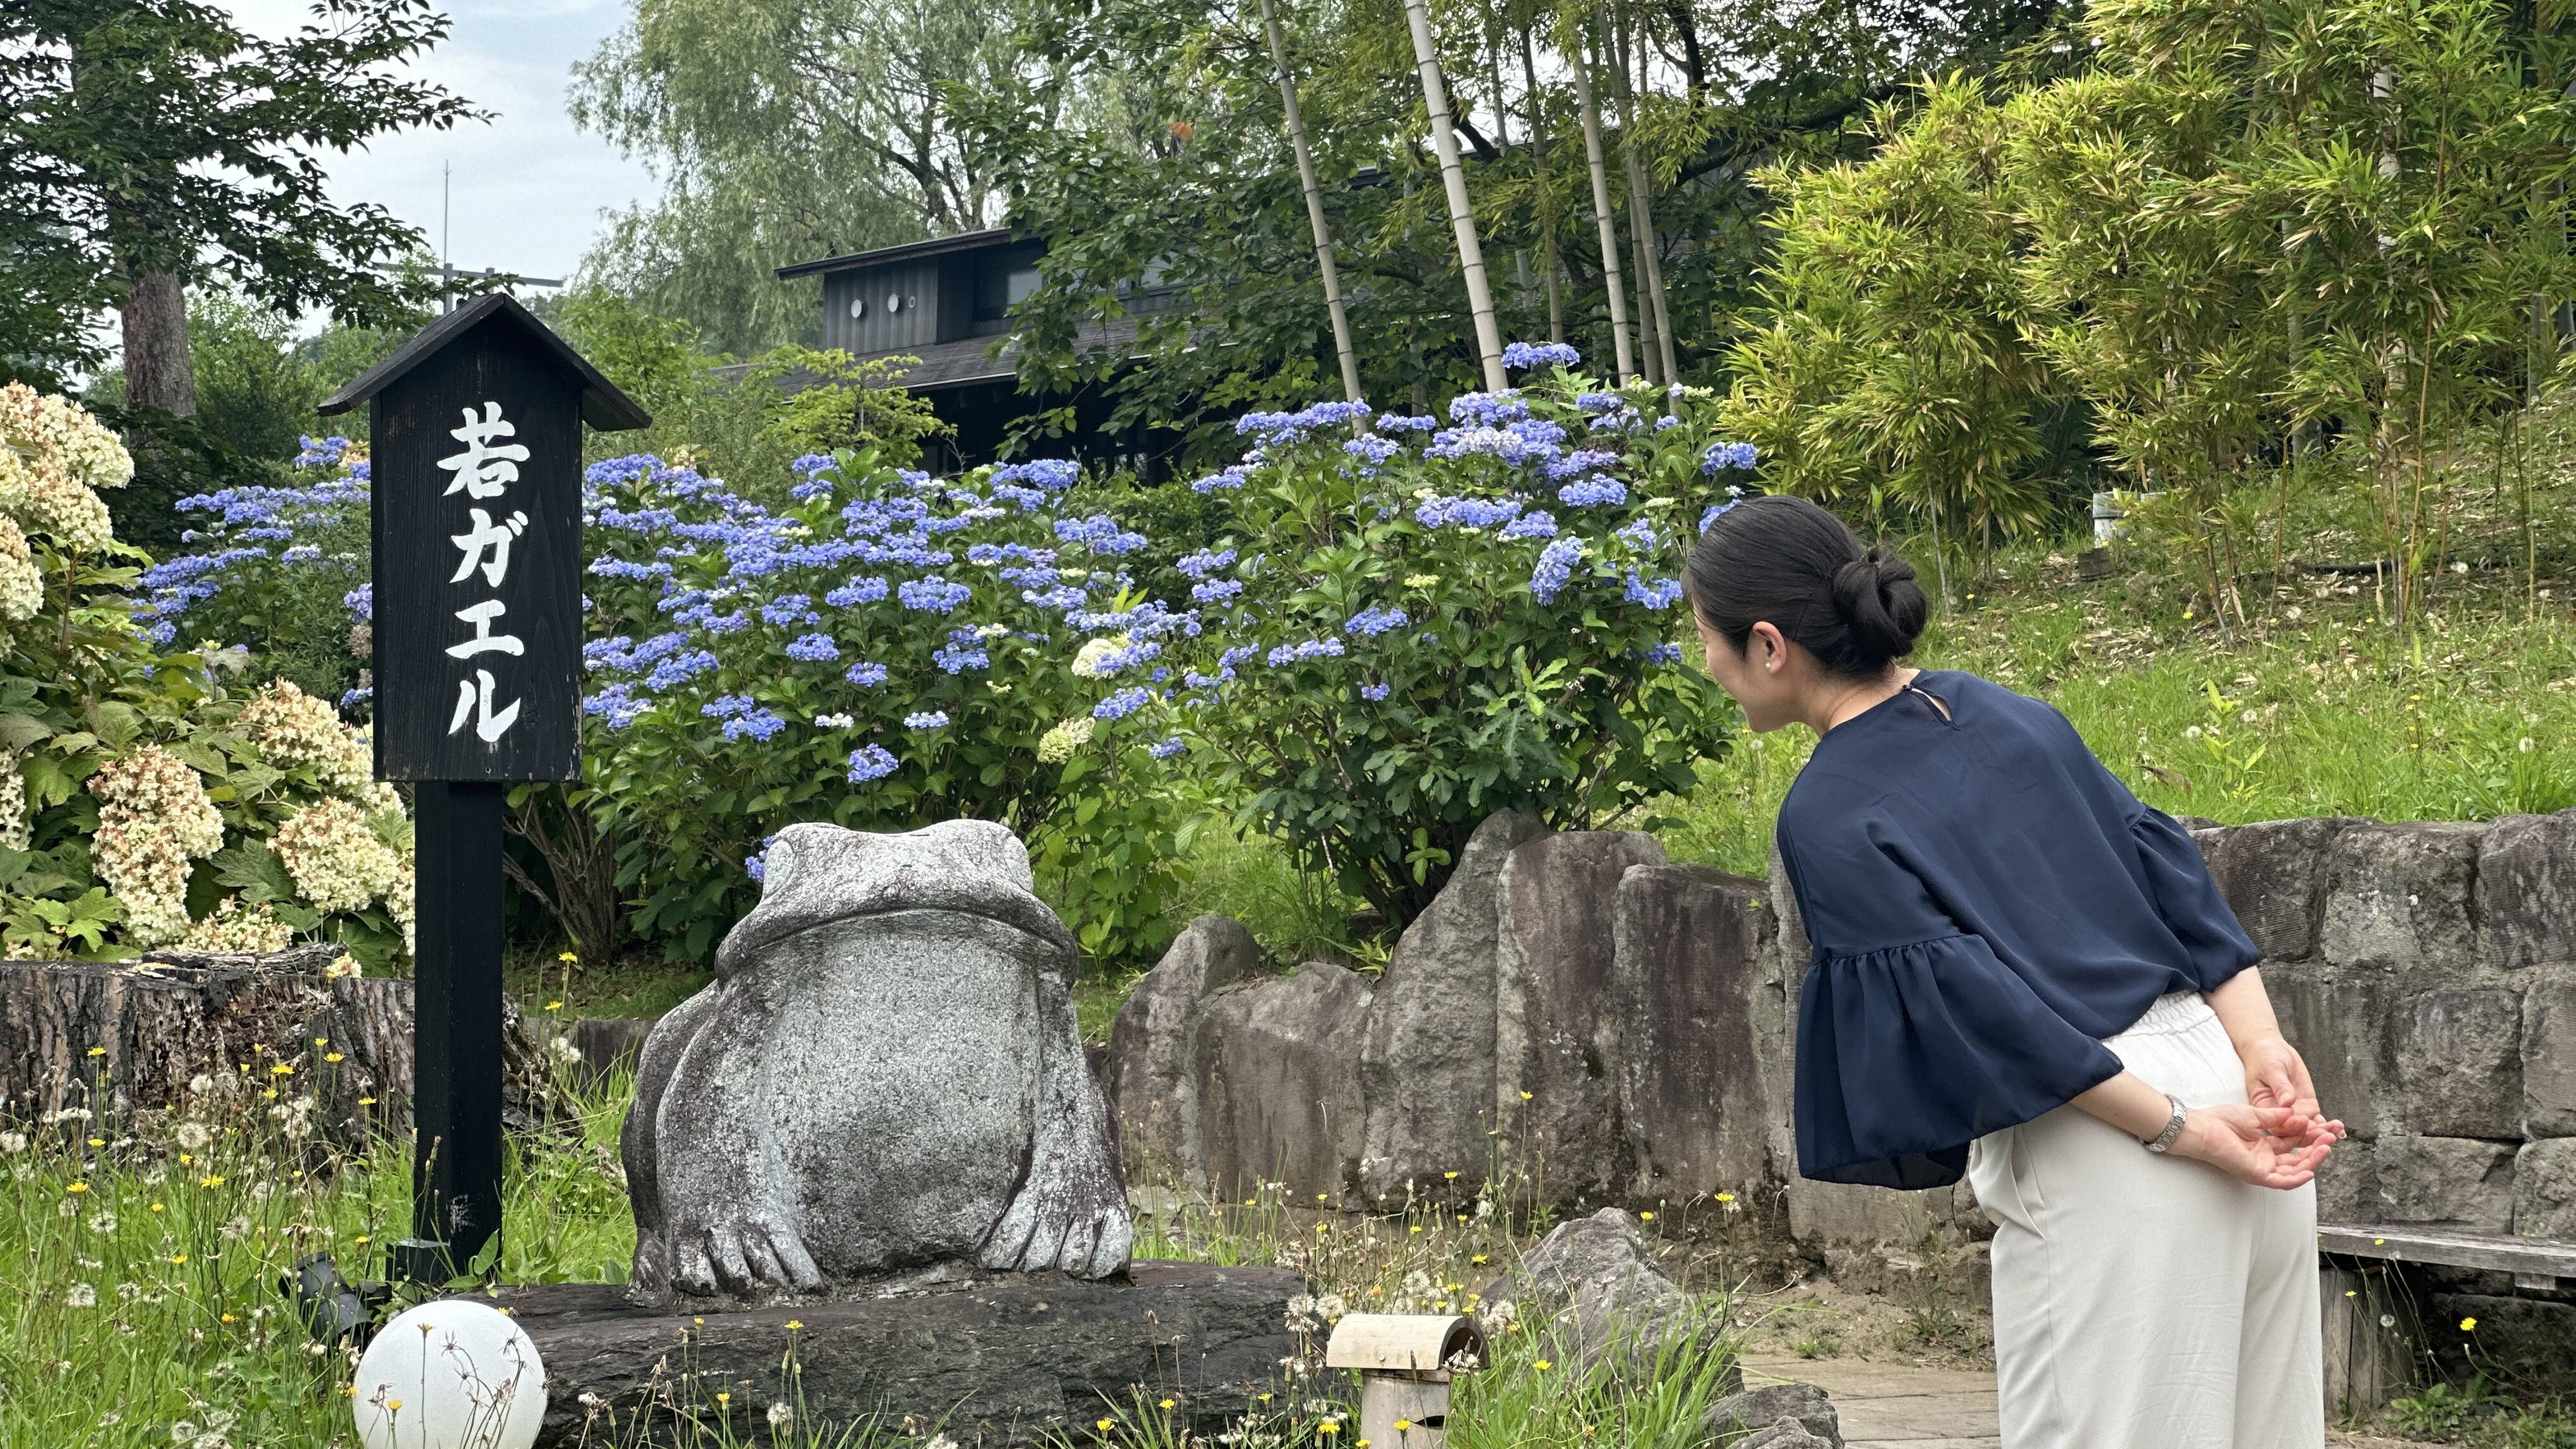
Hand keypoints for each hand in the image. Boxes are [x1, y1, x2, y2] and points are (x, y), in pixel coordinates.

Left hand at [2170, 1103, 2332, 1188]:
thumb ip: (2278, 1118)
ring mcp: (2262, 1168)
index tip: (2327, 1126)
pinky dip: (2296, 1178)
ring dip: (2312, 1160)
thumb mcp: (2255, 1115)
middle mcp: (2266, 1159)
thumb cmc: (2221, 1121)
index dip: (2311, 1135)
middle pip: (2298, 1157)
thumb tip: (2299, 1116)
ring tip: (2326, 1147)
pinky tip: (2310, 1171)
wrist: (2201, 1127)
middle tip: (2331, 1137)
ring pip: (2294, 1170)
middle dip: (2317, 1148)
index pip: (2294, 1142)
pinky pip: (2280, 1181)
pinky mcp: (2256, 1174)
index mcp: (2265, 1146)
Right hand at [2238, 1031, 2345, 1146]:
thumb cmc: (2264, 1058)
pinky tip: (2340, 1130)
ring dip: (2323, 1132)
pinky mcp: (2308, 1108)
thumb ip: (2280, 1085)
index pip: (2277, 1123)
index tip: (2304, 1120)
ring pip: (2309, 1129)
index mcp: (2264, 1109)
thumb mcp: (2271, 1069)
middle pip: (2295, 1131)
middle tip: (2326, 1132)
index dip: (2290, 1125)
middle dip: (2311, 1134)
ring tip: (2336, 1128)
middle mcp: (2279, 1115)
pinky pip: (2318, 1120)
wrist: (2272, 1050)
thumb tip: (2287, 1101)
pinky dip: (2329, 1126)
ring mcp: (2295, 1112)